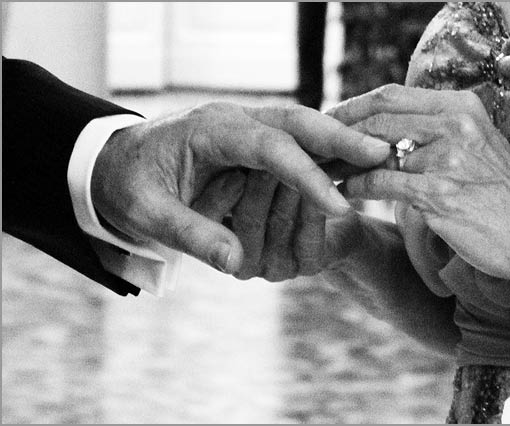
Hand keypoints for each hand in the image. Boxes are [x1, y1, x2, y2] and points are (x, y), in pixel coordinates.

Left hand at [91, 102, 389, 273]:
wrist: (116, 160)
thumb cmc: (129, 185)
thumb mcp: (146, 213)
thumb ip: (191, 236)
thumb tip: (238, 264)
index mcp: (209, 131)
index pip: (271, 147)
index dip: (308, 176)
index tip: (339, 206)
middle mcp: (234, 121)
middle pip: (300, 122)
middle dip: (342, 139)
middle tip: (384, 155)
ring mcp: (245, 127)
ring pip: (303, 127)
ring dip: (338, 142)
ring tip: (375, 156)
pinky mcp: (251, 140)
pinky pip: (295, 141)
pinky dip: (323, 149)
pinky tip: (347, 161)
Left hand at [328, 84, 509, 282]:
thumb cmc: (499, 194)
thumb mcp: (474, 146)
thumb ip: (434, 131)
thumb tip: (383, 130)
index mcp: (460, 107)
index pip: (391, 94)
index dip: (354, 106)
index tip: (330, 120)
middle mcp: (454, 124)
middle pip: (377, 115)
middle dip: (338, 129)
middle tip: (314, 144)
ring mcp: (447, 157)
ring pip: (373, 148)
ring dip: (341, 160)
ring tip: (321, 170)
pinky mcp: (438, 192)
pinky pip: (380, 182)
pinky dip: (355, 186)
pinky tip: (343, 192)